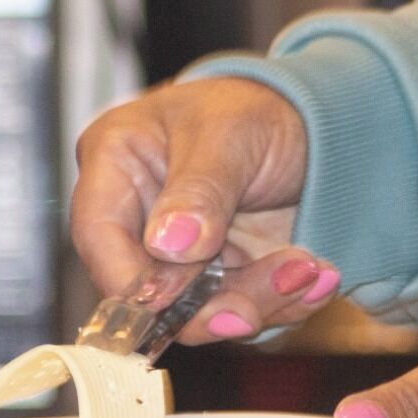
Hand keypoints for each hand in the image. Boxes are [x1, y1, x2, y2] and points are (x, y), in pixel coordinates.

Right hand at [70, 78, 337, 343]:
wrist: (314, 123)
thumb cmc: (254, 106)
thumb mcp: (228, 131)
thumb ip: (198, 189)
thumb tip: (167, 244)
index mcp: (116, 165)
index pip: (99, 235)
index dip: (129, 279)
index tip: (173, 299)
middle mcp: (140, 219)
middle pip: (149, 289)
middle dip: (210, 303)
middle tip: (259, 301)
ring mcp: (183, 256)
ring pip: (201, 311)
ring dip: (260, 302)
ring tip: (309, 270)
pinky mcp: (225, 279)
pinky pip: (245, 310)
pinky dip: (286, 302)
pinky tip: (318, 277)